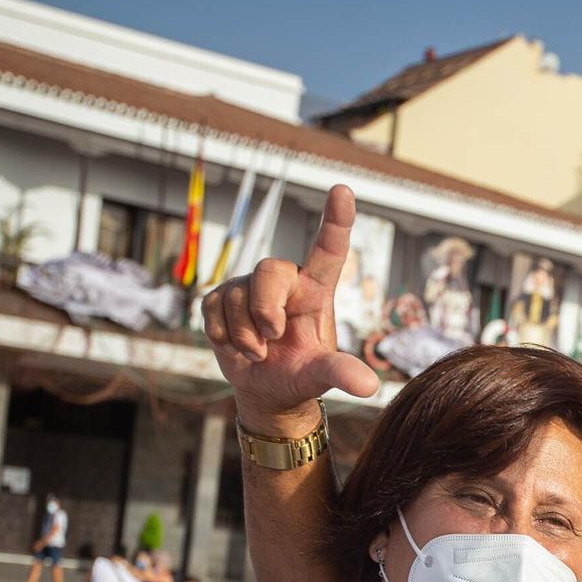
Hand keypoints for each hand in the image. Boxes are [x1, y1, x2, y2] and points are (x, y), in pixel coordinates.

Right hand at [201, 185, 378, 436]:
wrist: (266, 390)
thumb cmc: (300, 375)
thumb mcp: (320, 376)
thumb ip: (341, 373)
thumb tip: (369, 387)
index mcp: (316, 291)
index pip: (328, 250)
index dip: (335, 220)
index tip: (343, 190)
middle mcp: (284, 282)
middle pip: (270, 270)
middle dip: (266, 309)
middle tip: (272, 338)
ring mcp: (250, 287)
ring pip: (237, 297)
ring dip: (245, 335)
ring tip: (259, 352)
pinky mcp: (220, 298)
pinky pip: (212, 309)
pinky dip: (223, 336)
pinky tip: (237, 346)